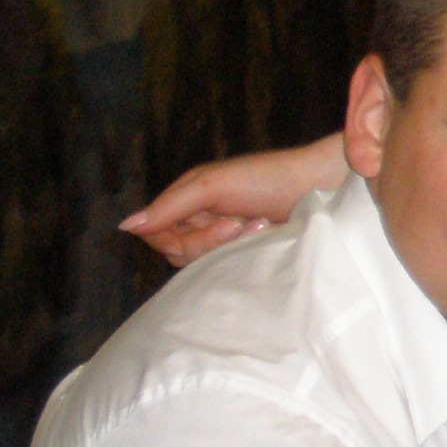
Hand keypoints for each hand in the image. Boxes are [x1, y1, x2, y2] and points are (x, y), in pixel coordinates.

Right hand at [120, 132, 347, 267]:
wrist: (321, 185)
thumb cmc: (268, 177)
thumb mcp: (213, 185)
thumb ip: (171, 205)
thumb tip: (125, 226)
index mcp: (188, 200)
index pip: (156, 233)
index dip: (177, 236)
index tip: (214, 224)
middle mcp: (201, 220)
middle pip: (177, 251)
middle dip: (207, 241)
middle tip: (240, 223)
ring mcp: (224, 239)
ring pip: (201, 262)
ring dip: (229, 245)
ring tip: (258, 224)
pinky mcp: (245, 253)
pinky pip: (225, 268)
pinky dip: (242, 253)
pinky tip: (264, 235)